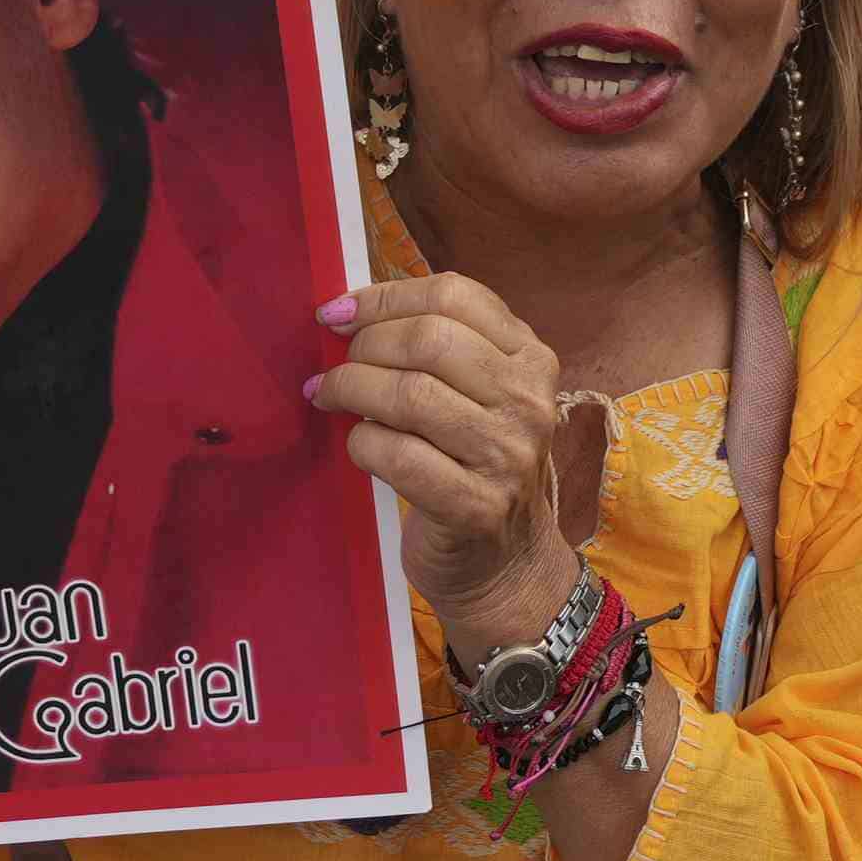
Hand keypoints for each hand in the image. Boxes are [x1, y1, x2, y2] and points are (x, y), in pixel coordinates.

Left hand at [309, 273, 577, 645]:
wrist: (504, 566)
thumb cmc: (474, 465)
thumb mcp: (478, 395)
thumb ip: (434, 349)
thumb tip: (346, 312)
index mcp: (531, 358)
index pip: (454, 295)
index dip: (384, 297)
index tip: (337, 313)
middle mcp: (529, 401)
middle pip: (428, 340)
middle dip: (365, 347)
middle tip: (336, 369)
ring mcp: (508, 456)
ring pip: (408, 393)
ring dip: (351, 390)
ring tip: (329, 398)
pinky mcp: (476, 507)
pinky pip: (396, 454)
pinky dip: (362, 443)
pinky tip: (359, 445)